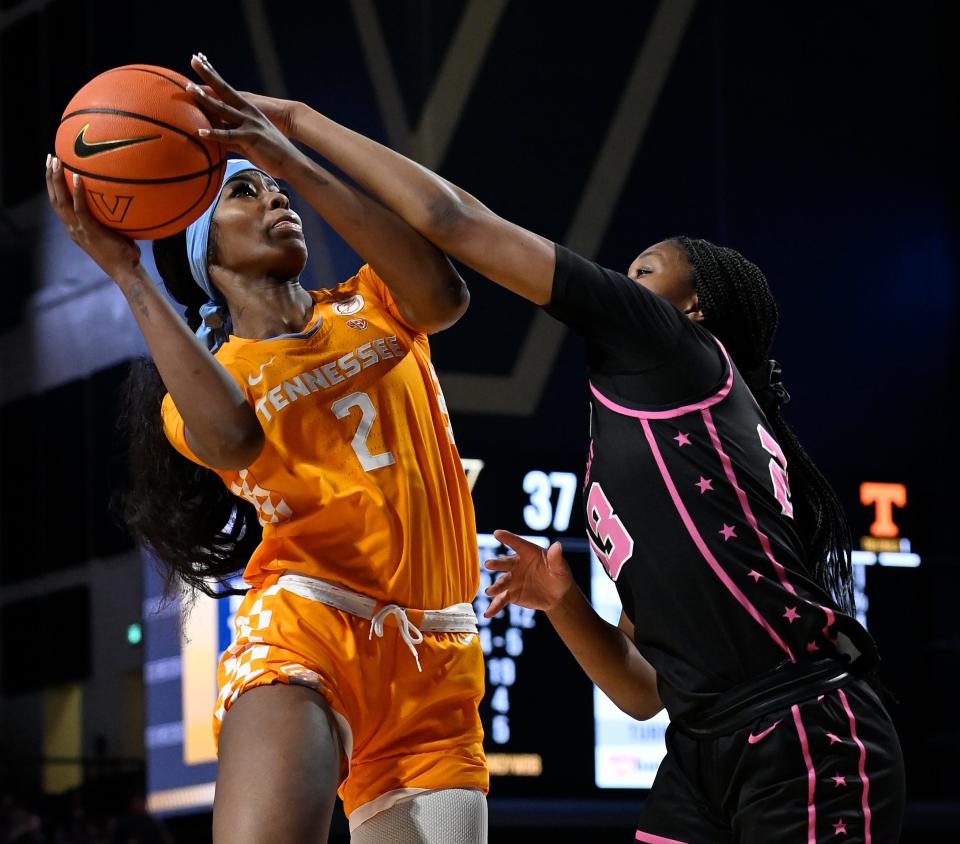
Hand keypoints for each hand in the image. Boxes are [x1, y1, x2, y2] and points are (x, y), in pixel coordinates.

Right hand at [45, 155, 140, 279]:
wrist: (126, 272)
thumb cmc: (126, 254)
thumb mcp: (115, 233)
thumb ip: (113, 219)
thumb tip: (126, 200)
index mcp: (76, 229)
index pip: (59, 205)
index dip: (53, 188)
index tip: (53, 170)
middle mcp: (73, 229)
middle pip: (55, 199)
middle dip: (49, 178)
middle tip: (50, 158)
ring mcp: (79, 230)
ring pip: (61, 202)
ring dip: (56, 180)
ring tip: (56, 161)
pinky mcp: (89, 232)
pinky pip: (79, 209)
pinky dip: (76, 192)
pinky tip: (76, 177)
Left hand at [187, 53, 300, 177]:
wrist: (292, 160)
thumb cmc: (270, 152)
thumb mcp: (249, 139)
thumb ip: (231, 137)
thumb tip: (216, 142)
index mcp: (247, 109)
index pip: (226, 88)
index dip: (214, 74)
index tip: (201, 60)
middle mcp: (247, 111)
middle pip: (223, 90)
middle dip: (208, 74)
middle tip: (193, 59)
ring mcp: (250, 123)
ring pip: (223, 109)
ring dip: (206, 99)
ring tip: (189, 89)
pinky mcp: (251, 137)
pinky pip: (229, 135)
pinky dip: (215, 134)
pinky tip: (200, 132)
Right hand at [483, 529, 573, 617]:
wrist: (557, 596)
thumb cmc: (559, 576)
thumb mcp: (560, 568)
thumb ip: (556, 558)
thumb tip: (557, 545)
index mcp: (528, 553)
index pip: (517, 544)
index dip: (508, 538)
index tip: (497, 533)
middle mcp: (517, 565)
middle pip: (505, 563)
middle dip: (496, 564)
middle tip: (488, 564)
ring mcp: (512, 580)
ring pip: (501, 582)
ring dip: (495, 587)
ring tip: (489, 592)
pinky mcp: (511, 594)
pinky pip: (501, 600)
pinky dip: (494, 606)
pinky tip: (488, 613)